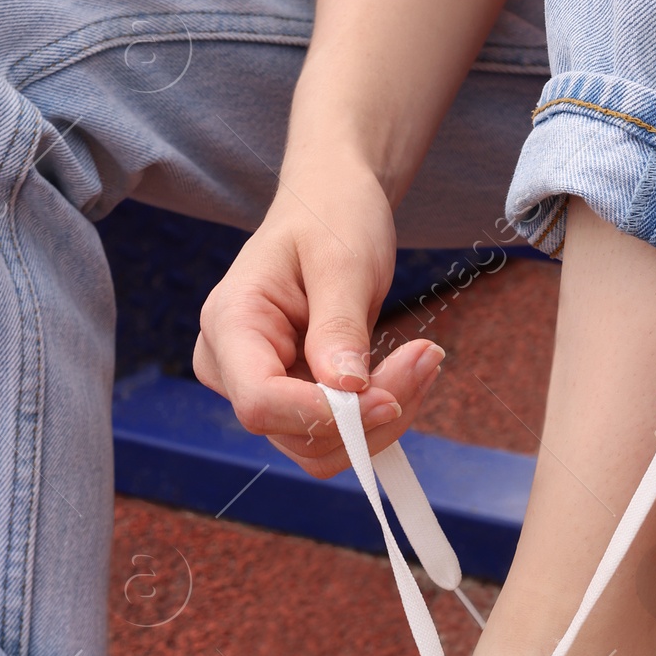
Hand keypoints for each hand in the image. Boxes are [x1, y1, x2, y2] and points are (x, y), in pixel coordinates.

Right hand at [193, 153, 445, 478]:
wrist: (331, 207)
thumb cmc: (331, 217)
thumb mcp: (342, 260)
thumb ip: (339, 326)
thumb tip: (345, 390)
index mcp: (229, 324)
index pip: (259, 402)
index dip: (322, 414)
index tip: (389, 397)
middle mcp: (233, 368)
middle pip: (297, 434)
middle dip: (368, 414)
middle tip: (426, 356)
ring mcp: (263, 390)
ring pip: (323, 447)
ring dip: (383, 419)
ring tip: (424, 358)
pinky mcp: (296, 403)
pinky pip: (340, 436)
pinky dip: (381, 415)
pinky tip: (409, 372)